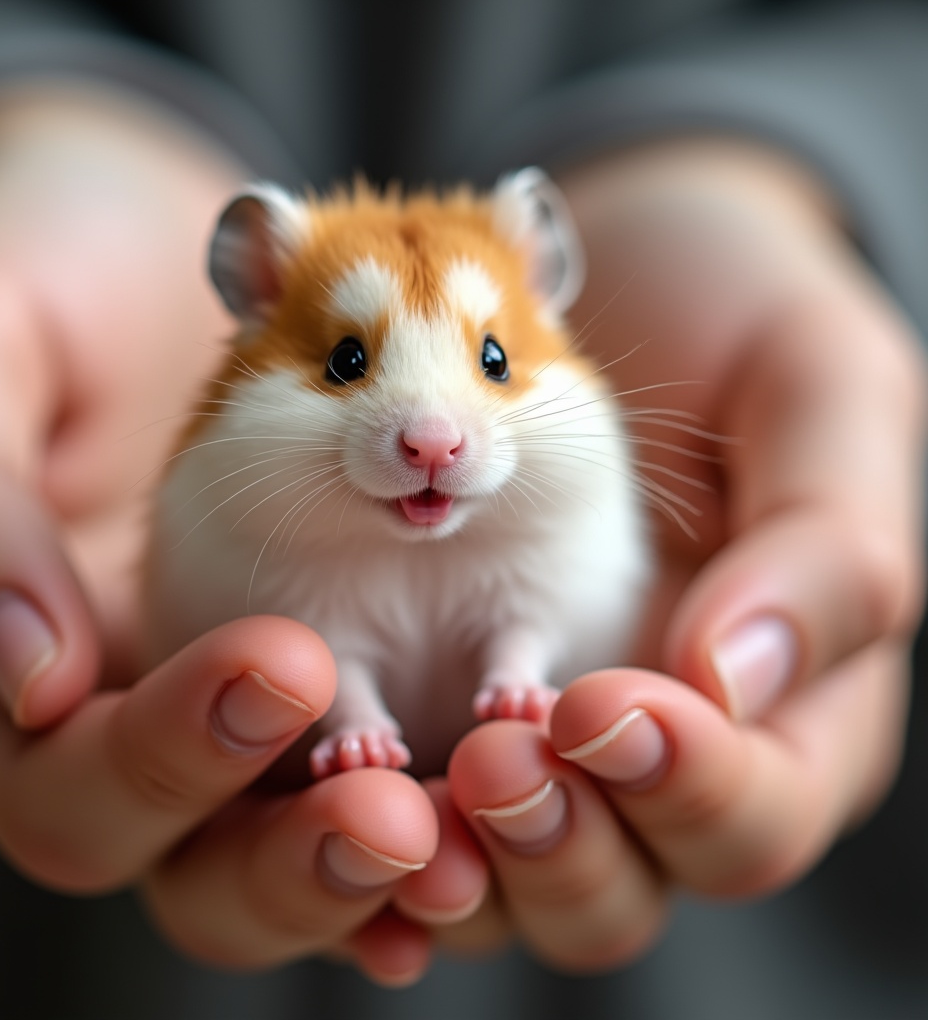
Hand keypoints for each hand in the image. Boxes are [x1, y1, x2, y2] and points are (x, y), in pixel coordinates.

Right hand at [0, 88, 441, 985]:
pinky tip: (521, 731)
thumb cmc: (45, 266)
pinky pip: (398, 738)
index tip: (287, 660)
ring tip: (482, 801)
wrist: (172, 238)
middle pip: (195, 863)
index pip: (69, 782)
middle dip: (293, 857)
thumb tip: (32, 675)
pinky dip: (458, 758)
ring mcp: (240, 681)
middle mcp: (135, 700)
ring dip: (390, 849)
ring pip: (303, 834)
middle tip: (395, 815)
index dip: (164, 757)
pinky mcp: (348, 635)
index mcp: (12, 664)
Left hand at [398, 139, 924, 966]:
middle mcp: (651, 752)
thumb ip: (822, 540)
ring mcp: (532, 738)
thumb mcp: (814, 389)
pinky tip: (338, 772)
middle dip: (555, 848)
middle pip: (616, 887)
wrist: (608, 273)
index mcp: (779, 704)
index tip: (607, 704)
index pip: (754, 815)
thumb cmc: (732, 320)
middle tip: (495, 760)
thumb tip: (733, 677)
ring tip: (394, 789)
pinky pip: (397, 794)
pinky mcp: (427, 691)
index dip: (689, 791)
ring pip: (497, 878)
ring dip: (449, 860)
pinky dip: (362, 809)